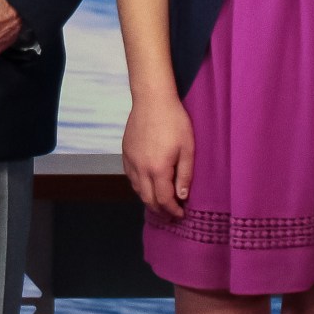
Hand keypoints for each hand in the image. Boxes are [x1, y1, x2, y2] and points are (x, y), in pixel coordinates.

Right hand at [121, 93, 194, 219]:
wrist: (152, 99)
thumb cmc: (174, 121)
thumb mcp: (188, 148)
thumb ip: (185, 175)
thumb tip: (182, 196)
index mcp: (158, 168)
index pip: (163, 200)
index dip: (172, 210)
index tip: (180, 214)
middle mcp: (141, 168)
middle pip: (148, 199)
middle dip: (160, 210)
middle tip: (171, 214)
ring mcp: (130, 160)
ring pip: (136, 189)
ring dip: (148, 199)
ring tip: (160, 202)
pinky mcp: (126, 152)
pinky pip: (130, 176)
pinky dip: (139, 186)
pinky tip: (147, 184)